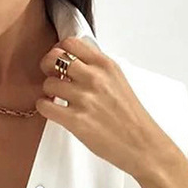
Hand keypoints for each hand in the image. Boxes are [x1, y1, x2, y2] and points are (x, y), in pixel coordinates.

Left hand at [35, 36, 171, 179]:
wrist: (142, 145)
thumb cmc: (131, 117)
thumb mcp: (118, 81)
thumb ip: (97, 69)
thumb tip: (72, 62)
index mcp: (106, 65)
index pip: (70, 43)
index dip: (59, 50)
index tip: (59, 59)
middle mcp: (94, 78)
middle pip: (54, 58)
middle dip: (47, 67)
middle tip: (51, 76)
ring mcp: (84, 99)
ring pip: (48, 83)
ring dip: (48, 91)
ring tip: (57, 98)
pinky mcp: (75, 120)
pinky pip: (44, 106)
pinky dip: (44, 107)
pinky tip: (53, 110)